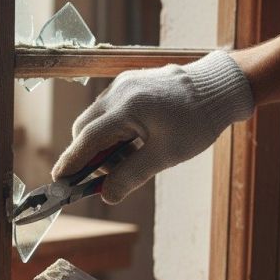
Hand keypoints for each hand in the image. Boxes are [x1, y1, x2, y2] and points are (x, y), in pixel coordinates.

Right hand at [51, 51, 253, 203]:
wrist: (220, 88)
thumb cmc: (197, 121)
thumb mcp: (166, 155)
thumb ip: (131, 176)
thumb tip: (106, 195)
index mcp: (127, 108)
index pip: (86, 139)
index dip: (71, 162)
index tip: (59, 181)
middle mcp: (119, 92)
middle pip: (84, 129)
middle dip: (89, 156)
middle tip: (109, 176)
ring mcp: (122, 85)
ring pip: (95, 120)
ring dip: (103, 145)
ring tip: (132, 157)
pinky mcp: (129, 84)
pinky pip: (109, 111)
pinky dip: (113, 131)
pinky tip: (135, 141)